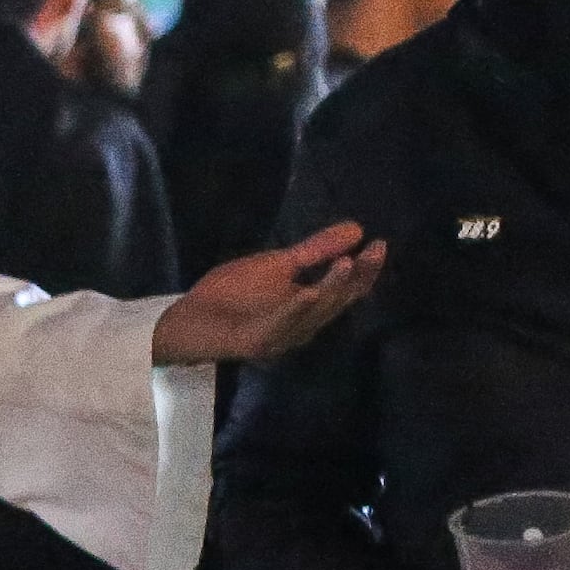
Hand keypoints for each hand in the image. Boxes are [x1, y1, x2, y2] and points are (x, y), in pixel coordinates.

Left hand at [153, 222, 384, 365]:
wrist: (189, 318)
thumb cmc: (232, 293)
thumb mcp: (279, 264)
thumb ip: (316, 250)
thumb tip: (357, 228)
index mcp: (310, 307)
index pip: (347, 290)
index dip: (366, 270)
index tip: (380, 243)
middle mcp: (303, 325)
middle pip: (338, 302)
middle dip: (358, 277)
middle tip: (375, 251)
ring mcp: (281, 335)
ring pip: (314, 313)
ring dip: (331, 289)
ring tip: (349, 263)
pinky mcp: (258, 341)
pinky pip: (280, 325)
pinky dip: (295, 310)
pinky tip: (308, 292)